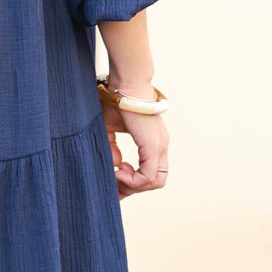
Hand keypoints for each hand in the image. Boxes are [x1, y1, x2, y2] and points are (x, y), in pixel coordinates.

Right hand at [101, 73, 169, 200]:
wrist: (125, 82)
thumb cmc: (116, 99)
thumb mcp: (110, 127)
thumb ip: (112, 147)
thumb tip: (117, 164)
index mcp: (153, 140)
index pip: (151, 171)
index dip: (133, 182)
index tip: (115, 181)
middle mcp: (160, 145)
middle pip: (156, 181)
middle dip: (133, 188)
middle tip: (114, 185)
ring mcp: (159, 146)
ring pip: (155, 182)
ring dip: (134, 185)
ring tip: (116, 174)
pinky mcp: (153, 146)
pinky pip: (148, 176)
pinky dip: (133, 180)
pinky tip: (118, 169)